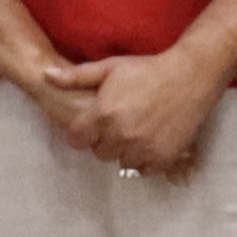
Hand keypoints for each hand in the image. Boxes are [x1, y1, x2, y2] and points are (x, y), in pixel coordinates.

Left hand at [67, 46, 222, 180]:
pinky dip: (145, 159)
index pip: (77, 140)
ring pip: (121, 162)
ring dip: (126, 150)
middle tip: (120, 123)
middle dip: (105, 140)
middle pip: (99, 152)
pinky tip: (151, 140)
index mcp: (103, 114)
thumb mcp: (110, 67)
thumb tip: (46, 76)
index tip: (93, 125)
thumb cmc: (147, 69)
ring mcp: (142, 149)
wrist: (190, 76)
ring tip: (137, 130)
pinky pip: (143, 169)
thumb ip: (76, 77)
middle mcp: (120, 135)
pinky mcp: (162, 157)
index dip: (83, 133)